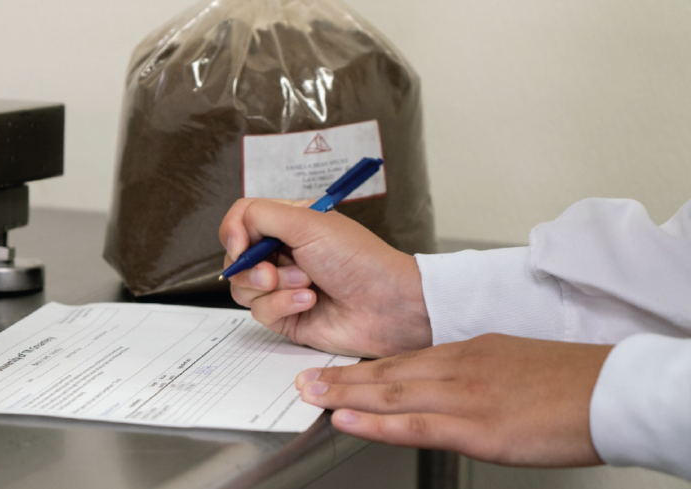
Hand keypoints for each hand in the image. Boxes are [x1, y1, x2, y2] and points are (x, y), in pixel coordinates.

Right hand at [218, 198, 430, 357]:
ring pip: (244, 288)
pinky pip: (260, 312)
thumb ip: (261, 216)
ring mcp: (283, 286)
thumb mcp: (308, 223)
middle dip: (253, 267)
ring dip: (273, 287)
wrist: (388, 305)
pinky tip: (309, 303)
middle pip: (236, 257)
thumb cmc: (360, 260)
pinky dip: (282, 306)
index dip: (233, 232)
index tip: (240, 244)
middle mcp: (283, 253)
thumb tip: (233, 231)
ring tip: (306, 285)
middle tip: (273, 272)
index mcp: (289, 224)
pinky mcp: (286, 316)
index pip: (241, 219)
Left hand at [296, 334, 613, 466]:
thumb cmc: (569, 382)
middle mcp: (457, 368)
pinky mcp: (474, 425)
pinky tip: (348, 420)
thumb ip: (476, 370)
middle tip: (305, 379)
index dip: (364, 368)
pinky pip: (412, 423)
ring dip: (344, 394)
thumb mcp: (513, 362)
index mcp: (468, 351)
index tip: (337, 372)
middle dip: (341, 377)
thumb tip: (453, 383)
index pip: (403, 359)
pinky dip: (374, 422)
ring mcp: (462, 396)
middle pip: (386, 372)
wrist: (610, 391)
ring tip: (311, 395)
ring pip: (389, 392)